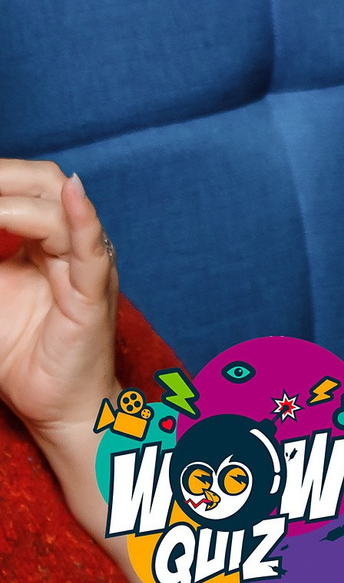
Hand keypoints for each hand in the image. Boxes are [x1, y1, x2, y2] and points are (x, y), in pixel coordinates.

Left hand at [0, 160, 117, 440]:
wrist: (54, 408)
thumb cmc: (19, 355)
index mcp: (45, 242)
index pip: (24, 187)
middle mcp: (70, 246)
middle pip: (44, 184)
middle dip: (2, 175)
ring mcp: (86, 267)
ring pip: (58, 212)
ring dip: (13, 199)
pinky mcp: (94, 295)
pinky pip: (92, 251)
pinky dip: (83, 219)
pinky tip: (73, 194)